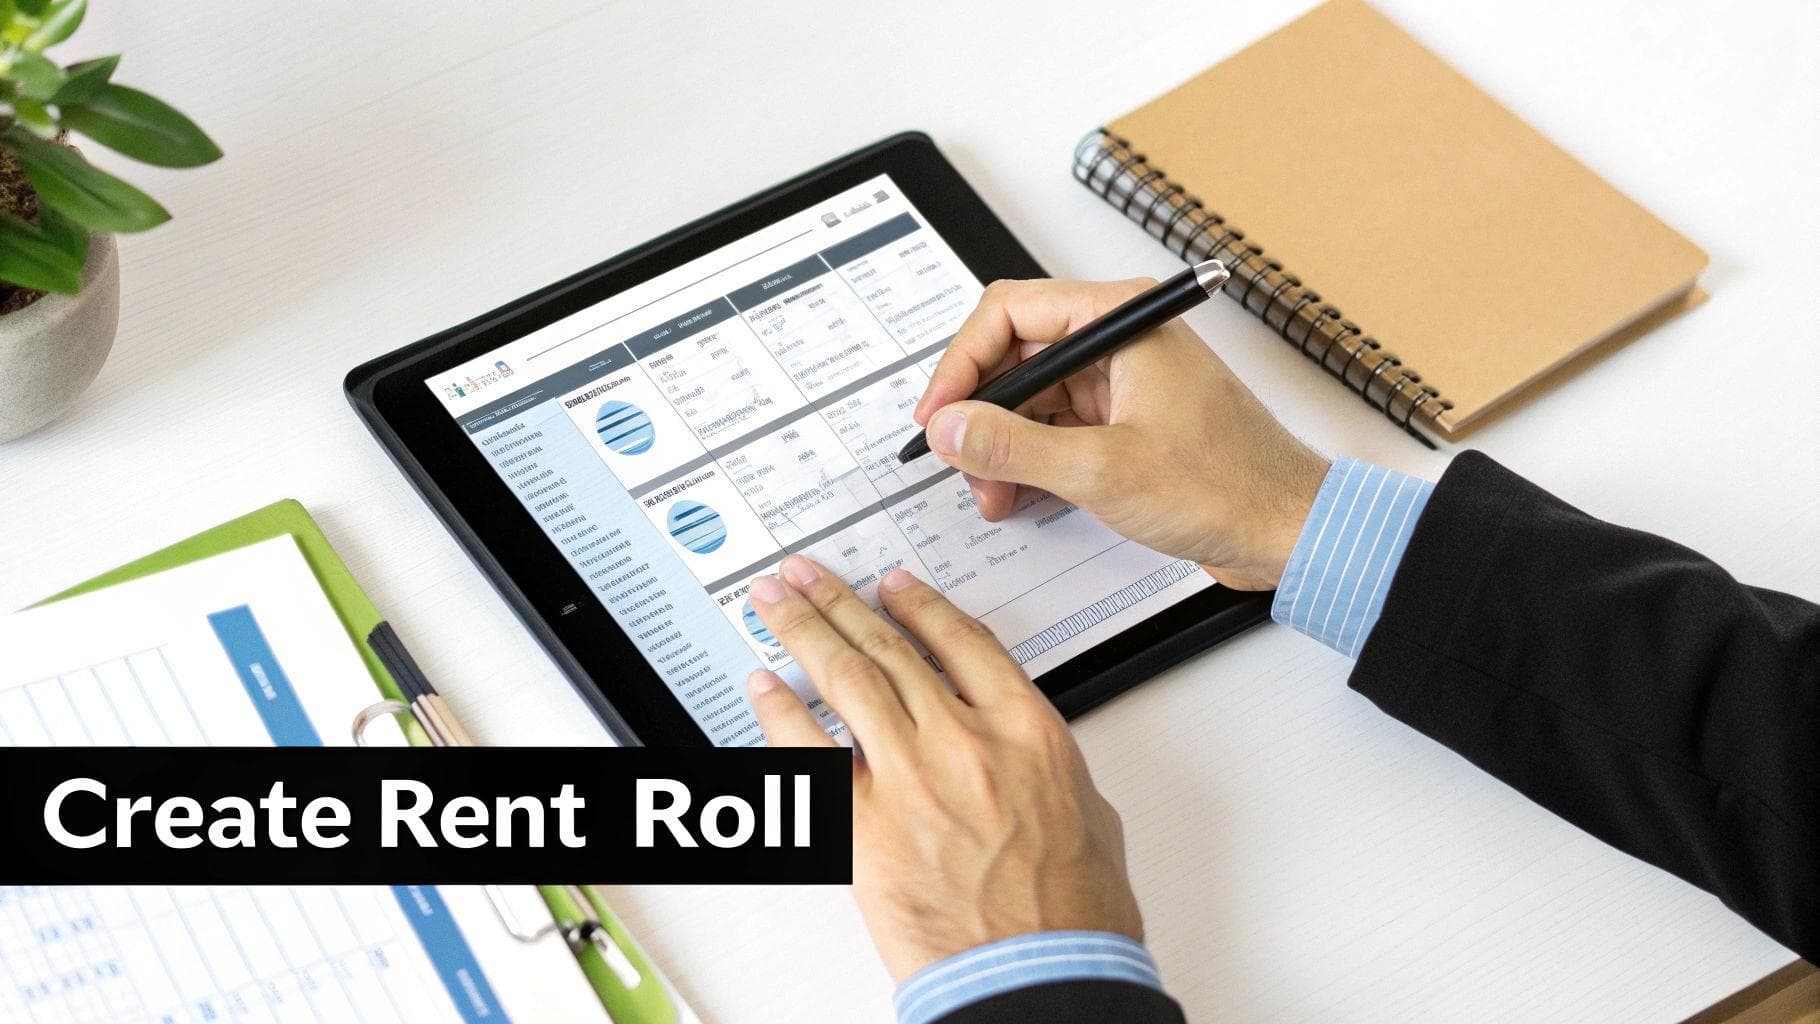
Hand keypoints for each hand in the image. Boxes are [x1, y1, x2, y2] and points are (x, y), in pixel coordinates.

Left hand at [744, 554, 1140, 981]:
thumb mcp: (1090, 815)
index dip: (921, 606)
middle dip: (842, 603)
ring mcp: (909, 780)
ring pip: (846, 680)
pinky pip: (808, 754)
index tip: (894, 587)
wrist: (1041, 977)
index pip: (963, 643)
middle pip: (891, 649)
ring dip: (805, 630)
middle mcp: (964, 741)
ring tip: (776, 601)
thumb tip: (1019, 752)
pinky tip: (761, 685)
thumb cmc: (1074, 915)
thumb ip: (1047, 767)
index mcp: (1027, 730)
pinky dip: (779, 713)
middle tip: (808, 576)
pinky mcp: (864, 829)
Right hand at [916, 278, 1330, 588]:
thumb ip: (1014, 446)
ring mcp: (1122, 383)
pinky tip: (1020, 496)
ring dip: (1002, 447)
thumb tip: (950, 428)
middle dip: (981, 415)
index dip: (960, 364)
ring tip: (993, 495)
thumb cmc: (1231, 485)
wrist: (1289, 531)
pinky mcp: (1125, 423)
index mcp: (1122, 321)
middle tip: (960, 463)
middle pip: (1014, 357)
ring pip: (1030, 399)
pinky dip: (1030, 463)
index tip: (937, 416)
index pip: (1008, 313)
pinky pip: (1055, 430)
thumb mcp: (1102, 471)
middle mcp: (1120, 342)